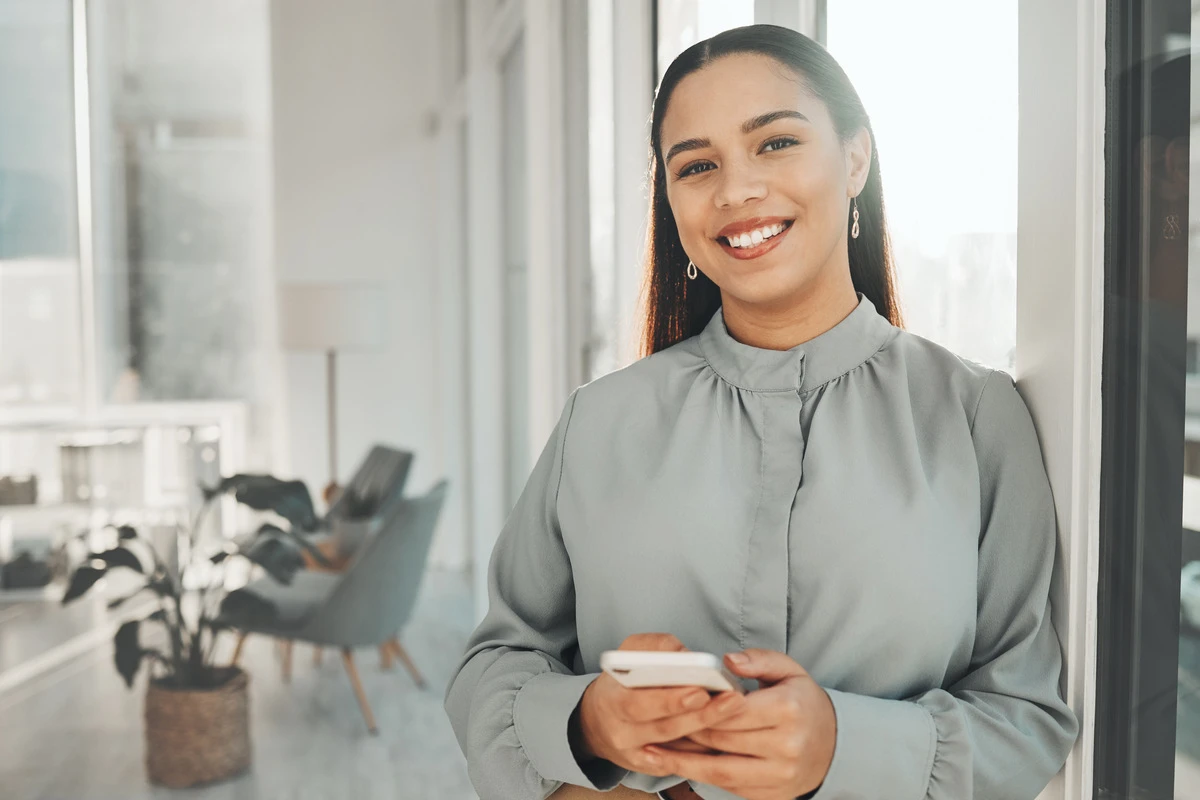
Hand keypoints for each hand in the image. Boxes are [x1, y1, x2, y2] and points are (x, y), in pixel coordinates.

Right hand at [574, 633, 746, 775]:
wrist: (598, 721)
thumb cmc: (620, 683)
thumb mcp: (628, 654)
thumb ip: (655, 647)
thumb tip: (686, 654)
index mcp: (611, 700)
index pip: (638, 703)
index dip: (670, 699)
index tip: (699, 689)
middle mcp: (620, 733)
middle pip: (663, 729)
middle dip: (699, 715)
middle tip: (730, 701)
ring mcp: (635, 755)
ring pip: (676, 748)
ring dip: (708, 730)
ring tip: (735, 710)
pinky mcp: (649, 769)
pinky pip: (680, 762)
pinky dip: (703, 749)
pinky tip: (726, 733)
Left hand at [643, 649, 836, 799]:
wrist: (833, 746)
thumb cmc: (803, 703)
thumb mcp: (790, 671)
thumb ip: (759, 660)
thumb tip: (726, 661)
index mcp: (789, 709)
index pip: (734, 709)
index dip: (701, 705)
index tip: (673, 699)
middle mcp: (786, 746)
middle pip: (722, 739)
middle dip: (686, 731)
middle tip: (654, 722)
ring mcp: (780, 775)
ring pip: (720, 770)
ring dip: (683, 762)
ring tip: (651, 751)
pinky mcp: (772, 795)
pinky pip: (729, 787)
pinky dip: (701, 777)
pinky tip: (678, 766)